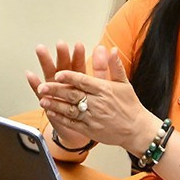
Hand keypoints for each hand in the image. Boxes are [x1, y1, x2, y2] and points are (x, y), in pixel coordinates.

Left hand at [29, 42, 154, 151]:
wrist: (137, 130)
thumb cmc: (130, 105)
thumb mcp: (124, 83)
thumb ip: (114, 65)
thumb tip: (110, 49)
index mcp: (104, 90)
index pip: (84, 81)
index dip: (70, 77)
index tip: (58, 73)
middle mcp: (98, 103)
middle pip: (73, 95)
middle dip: (56, 90)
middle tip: (42, 86)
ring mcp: (93, 118)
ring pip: (70, 110)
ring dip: (55, 104)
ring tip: (42, 99)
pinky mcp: (90, 130)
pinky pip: (73, 123)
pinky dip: (61, 117)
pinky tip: (51, 112)